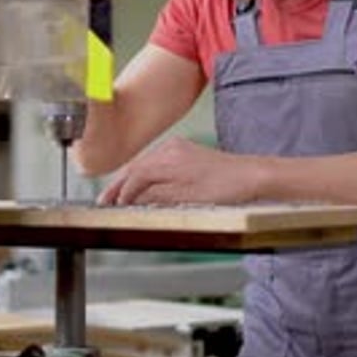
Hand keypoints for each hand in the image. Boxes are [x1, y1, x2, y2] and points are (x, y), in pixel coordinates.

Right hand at [97, 136, 265, 205]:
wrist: (252, 176)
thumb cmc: (224, 187)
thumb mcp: (187, 197)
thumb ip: (156, 196)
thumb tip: (133, 198)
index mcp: (167, 158)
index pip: (135, 177)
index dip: (122, 194)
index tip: (112, 208)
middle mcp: (170, 148)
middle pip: (136, 167)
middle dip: (119, 185)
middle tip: (104, 202)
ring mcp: (178, 148)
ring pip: (145, 164)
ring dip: (131, 180)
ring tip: (118, 196)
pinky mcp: (186, 152)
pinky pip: (156, 163)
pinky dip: (145, 175)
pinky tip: (143, 185)